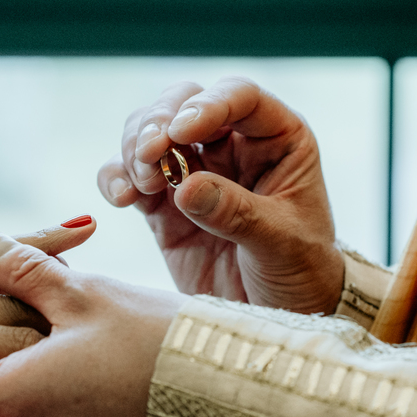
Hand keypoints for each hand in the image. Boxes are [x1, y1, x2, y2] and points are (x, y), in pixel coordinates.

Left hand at [0, 231, 185, 416]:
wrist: (236, 403)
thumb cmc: (154, 343)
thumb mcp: (83, 294)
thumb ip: (22, 270)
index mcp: (9, 403)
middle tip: (26, 306)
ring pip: (21, 411)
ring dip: (30, 370)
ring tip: (70, 324)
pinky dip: (60, 392)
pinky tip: (95, 355)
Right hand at [97, 77, 343, 314]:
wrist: (276, 319)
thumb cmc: (299, 272)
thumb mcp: (281, 244)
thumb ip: (237, 214)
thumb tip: (185, 188)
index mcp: (276, 139)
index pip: (239, 98)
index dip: (208, 105)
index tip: (182, 132)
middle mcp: (232, 146)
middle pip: (183, 102)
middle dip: (158, 122)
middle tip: (149, 155)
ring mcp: (193, 172)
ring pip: (149, 131)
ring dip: (134, 149)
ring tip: (141, 186)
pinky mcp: (162, 205)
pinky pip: (129, 176)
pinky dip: (116, 178)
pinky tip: (122, 199)